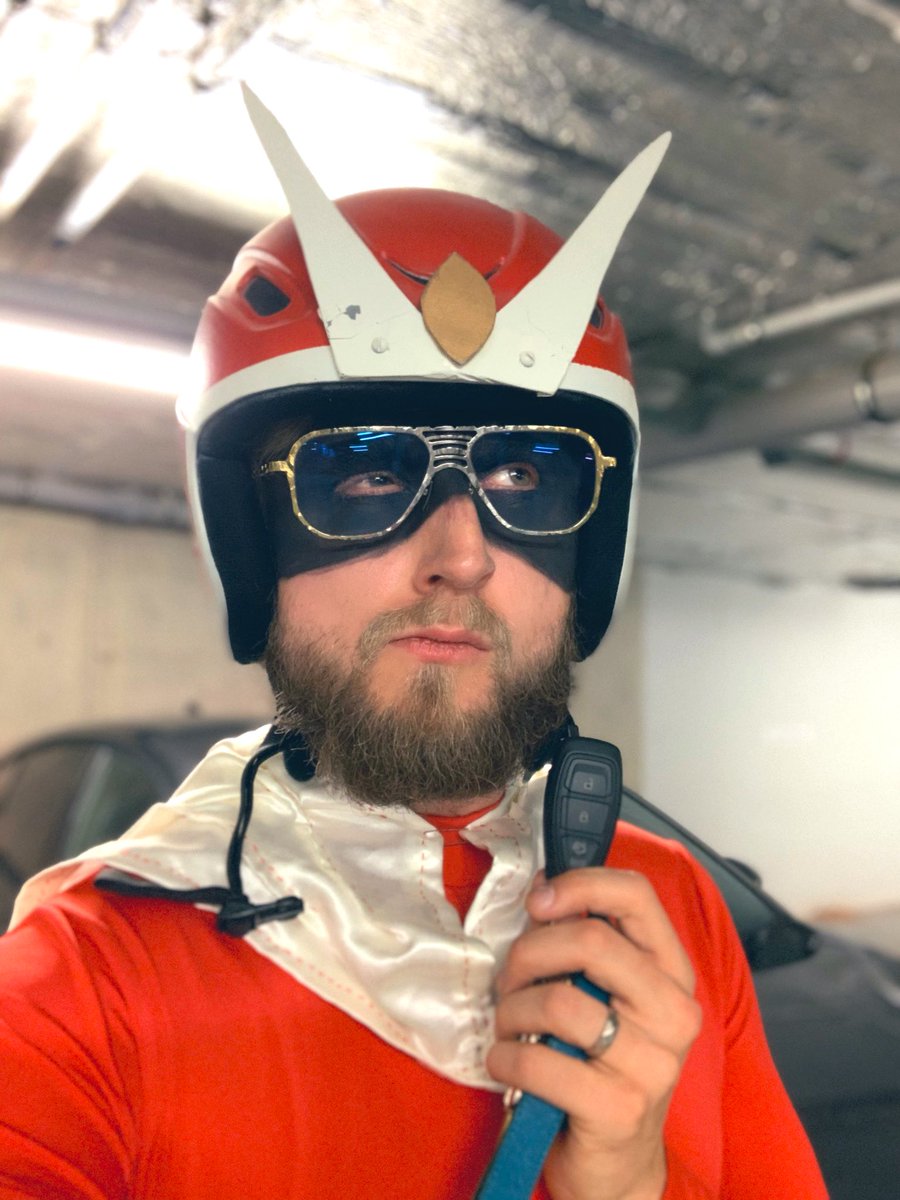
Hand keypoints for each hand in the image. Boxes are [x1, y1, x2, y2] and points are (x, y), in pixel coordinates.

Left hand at [486, 868, 701, 1199]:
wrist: (617, 1165)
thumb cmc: (600, 1065)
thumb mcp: (601, 996)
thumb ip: (581, 945)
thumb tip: (540, 892)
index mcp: (671, 972)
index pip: (636, 897)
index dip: (580, 884)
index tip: (538, 900)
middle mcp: (674, 1012)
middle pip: (590, 941)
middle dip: (529, 953)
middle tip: (509, 979)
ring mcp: (653, 1063)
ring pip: (559, 1000)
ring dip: (511, 1009)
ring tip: (507, 1025)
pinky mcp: (620, 1109)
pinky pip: (540, 1061)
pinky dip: (505, 1057)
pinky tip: (504, 1062)